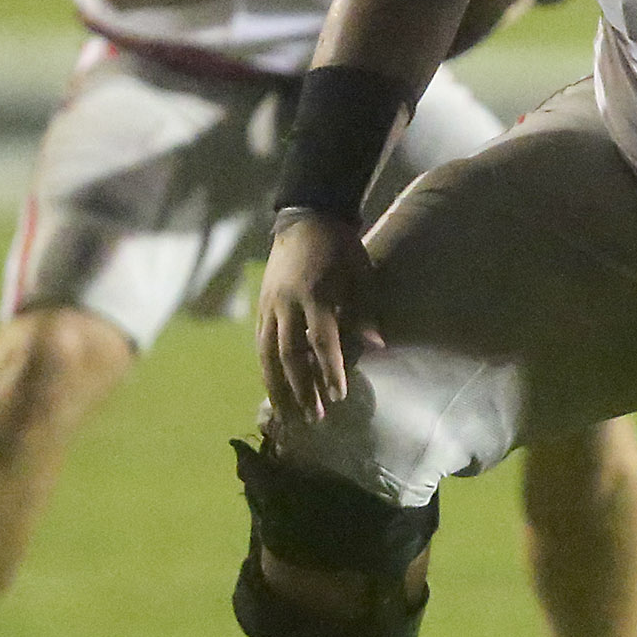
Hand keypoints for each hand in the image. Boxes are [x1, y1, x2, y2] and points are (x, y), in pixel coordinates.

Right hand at [256, 208, 378, 419]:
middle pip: (290, 354)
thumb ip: (366, 309)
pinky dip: (266, 370)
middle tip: (315, 418)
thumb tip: (376, 345)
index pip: (322, 340)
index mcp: (315, 294)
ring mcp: (269, 307)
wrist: (305, 219)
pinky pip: (260, 345)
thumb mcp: (361, 272)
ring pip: (267, 355)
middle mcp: (286, 304)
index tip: (339, 396)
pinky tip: (273, 390)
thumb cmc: (339, 247)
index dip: (330, 370)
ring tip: (288, 417)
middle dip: (302, 389)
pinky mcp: (260, 308)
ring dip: (278, 388)